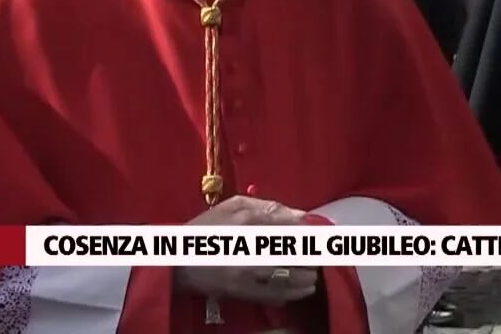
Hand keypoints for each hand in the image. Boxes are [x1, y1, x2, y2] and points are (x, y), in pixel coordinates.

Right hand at [175, 196, 318, 305]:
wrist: (178, 261)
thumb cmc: (207, 229)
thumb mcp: (231, 207)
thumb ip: (266, 206)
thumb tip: (299, 214)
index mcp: (246, 220)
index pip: (289, 226)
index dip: (310, 233)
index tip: (322, 237)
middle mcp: (248, 246)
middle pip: (291, 252)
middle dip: (311, 256)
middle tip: (322, 257)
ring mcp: (245, 271)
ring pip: (286, 276)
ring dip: (306, 277)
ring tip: (314, 275)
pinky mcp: (241, 291)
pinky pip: (273, 294)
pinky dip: (292, 294)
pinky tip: (303, 290)